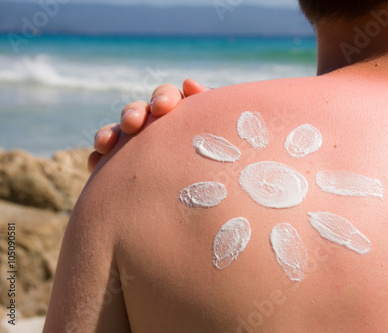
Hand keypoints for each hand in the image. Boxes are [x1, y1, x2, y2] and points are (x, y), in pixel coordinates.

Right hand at [88, 79, 208, 171]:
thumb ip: (211, 112)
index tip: (162, 108)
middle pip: (141, 111)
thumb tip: (189, 83)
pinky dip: (98, 157)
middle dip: (134, 113)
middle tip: (133, 124)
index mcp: (182, 119)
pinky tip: (96, 163)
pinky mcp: (119, 168)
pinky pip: (103, 157)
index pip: (170, 99)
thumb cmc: (219, 169)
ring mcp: (137, 147)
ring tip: (107, 144)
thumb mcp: (220, 139)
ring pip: (118, 131)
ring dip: (112, 132)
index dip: (165, 98)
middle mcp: (158, 129)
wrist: (204, 213)